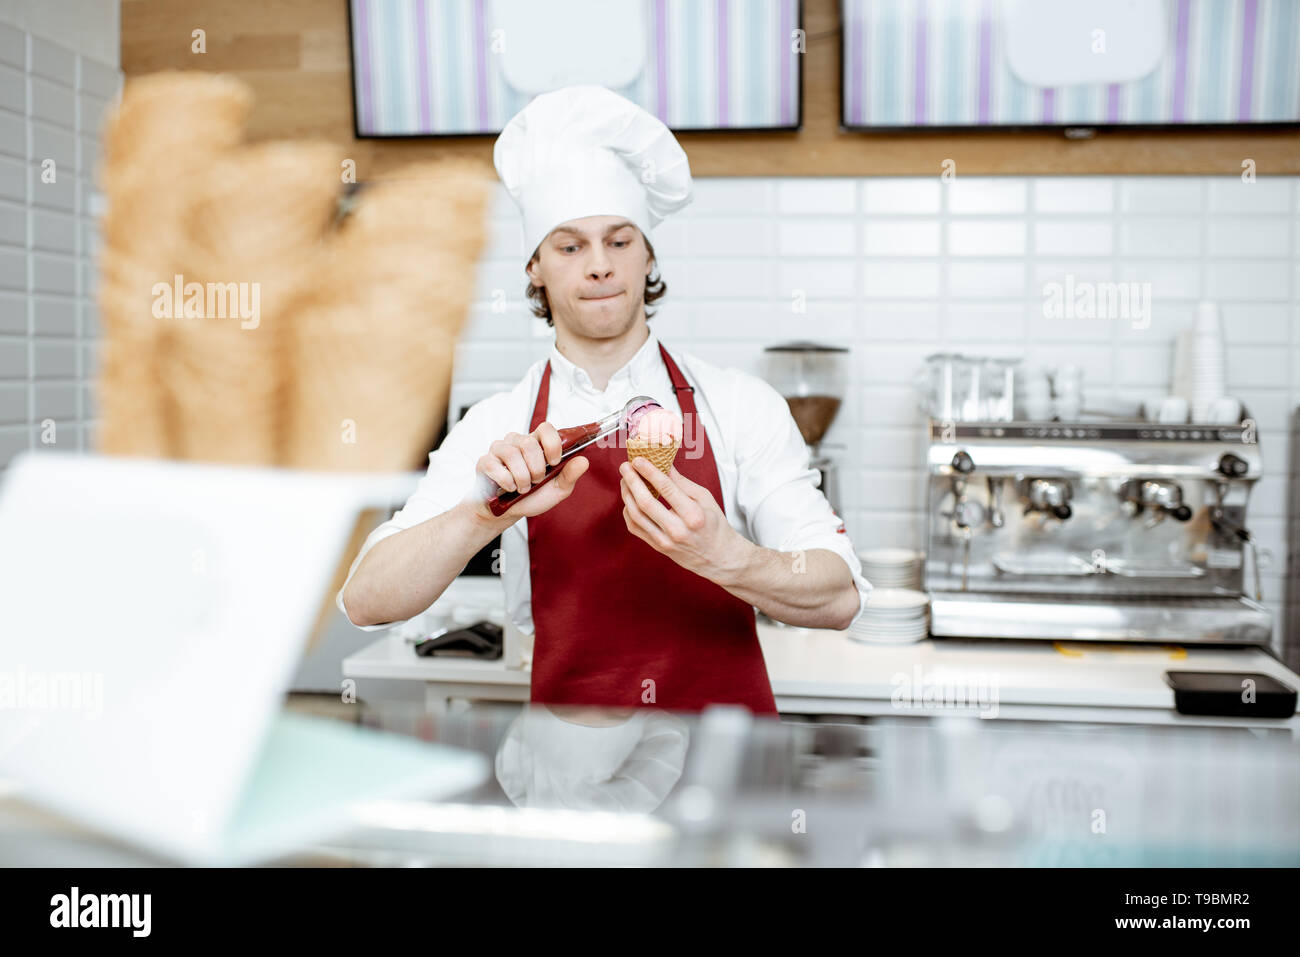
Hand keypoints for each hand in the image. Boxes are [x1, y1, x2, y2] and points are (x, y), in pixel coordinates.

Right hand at [474, 423, 588, 519]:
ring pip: (512, 454)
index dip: (552, 444)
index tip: (554, 462)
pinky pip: (495, 466)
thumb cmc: (531, 497)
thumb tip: (583, 461)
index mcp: (536, 444)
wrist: (507, 513)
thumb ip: (569, 475)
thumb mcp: (556, 490)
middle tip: (535, 481)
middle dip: (536, 468)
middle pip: (529, 443)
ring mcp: (499, 450)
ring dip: (521, 477)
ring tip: (522, 488)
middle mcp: (517, 442)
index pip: (546, 429)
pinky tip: (509, 488)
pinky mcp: (485, 462)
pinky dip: (506, 481)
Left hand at [618, 457, 748, 579]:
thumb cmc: (714, 525)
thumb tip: (663, 464)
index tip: (639, 459)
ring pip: (636, 515)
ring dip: (627, 494)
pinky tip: (629, 499)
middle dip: (632, 481)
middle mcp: (677, 530)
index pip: (667, 489)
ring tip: (625, 480)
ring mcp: (665, 541)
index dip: (650, 472)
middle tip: (626, 466)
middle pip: (646, 502)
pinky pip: (635, 528)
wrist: (718, 557)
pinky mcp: (657, 547)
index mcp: (693, 515)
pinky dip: (628, 511)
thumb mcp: (705, 499)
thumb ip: (682, 482)